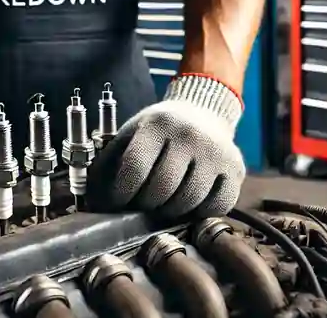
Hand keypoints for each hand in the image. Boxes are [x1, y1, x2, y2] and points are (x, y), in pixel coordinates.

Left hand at [88, 81, 245, 217]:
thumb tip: (91, 201)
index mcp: (158, 124)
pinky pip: (215, 207)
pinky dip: (199, 213)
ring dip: (170, 211)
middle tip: (140, 206)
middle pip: (161, 189)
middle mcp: (190, 135)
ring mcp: (216, 153)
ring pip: (188, 202)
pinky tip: (187, 204)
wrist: (203, 112)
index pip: (135, 168)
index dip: (121, 194)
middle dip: (145, 205)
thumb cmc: (160, 130)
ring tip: (161, 204)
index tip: (117, 203)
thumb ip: (108, 163)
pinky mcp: (235, 170)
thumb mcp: (130, 134)